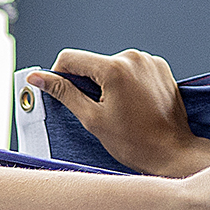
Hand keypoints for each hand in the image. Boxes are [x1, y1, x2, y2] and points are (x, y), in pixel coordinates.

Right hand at [24, 48, 209, 178]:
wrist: (173, 152)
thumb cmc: (134, 142)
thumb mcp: (92, 119)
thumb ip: (64, 93)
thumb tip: (36, 78)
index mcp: (114, 68)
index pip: (70, 58)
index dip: (59, 75)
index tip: (63, 95)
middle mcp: (133, 57)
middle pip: (93, 63)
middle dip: (88, 84)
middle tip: (98, 112)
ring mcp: (149, 60)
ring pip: (112, 66)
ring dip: (108, 84)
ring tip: (120, 111)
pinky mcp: (160, 67)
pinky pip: (132, 69)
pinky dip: (126, 83)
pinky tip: (134, 105)